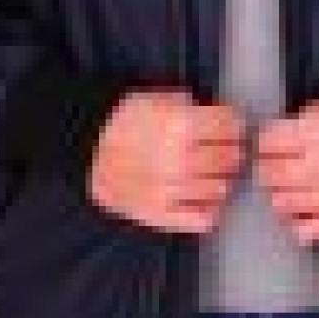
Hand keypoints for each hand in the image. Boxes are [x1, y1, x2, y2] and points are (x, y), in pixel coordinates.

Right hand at [88, 87, 247, 234]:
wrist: (85, 151)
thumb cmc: (123, 122)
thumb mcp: (156, 98)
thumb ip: (191, 105)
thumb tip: (224, 115)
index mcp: (180, 125)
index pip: (230, 125)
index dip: (233, 123)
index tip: (231, 125)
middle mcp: (179, 159)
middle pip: (230, 157)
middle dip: (232, 151)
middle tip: (227, 149)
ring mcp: (170, 190)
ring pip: (221, 189)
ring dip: (222, 179)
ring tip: (212, 172)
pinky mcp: (160, 215)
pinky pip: (203, 219)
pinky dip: (210, 210)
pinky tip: (203, 198)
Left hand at [254, 93, 318, 245]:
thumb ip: (305, 118)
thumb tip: (272, 138)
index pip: (270, 141)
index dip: (266, 141)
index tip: (268, 145)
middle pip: (272, 173)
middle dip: (268, 168)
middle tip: (272, 166)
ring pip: (283, 203)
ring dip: (279, 195)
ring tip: (284, 189)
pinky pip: (307, 231)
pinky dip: (298, 224)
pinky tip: (300, 212)